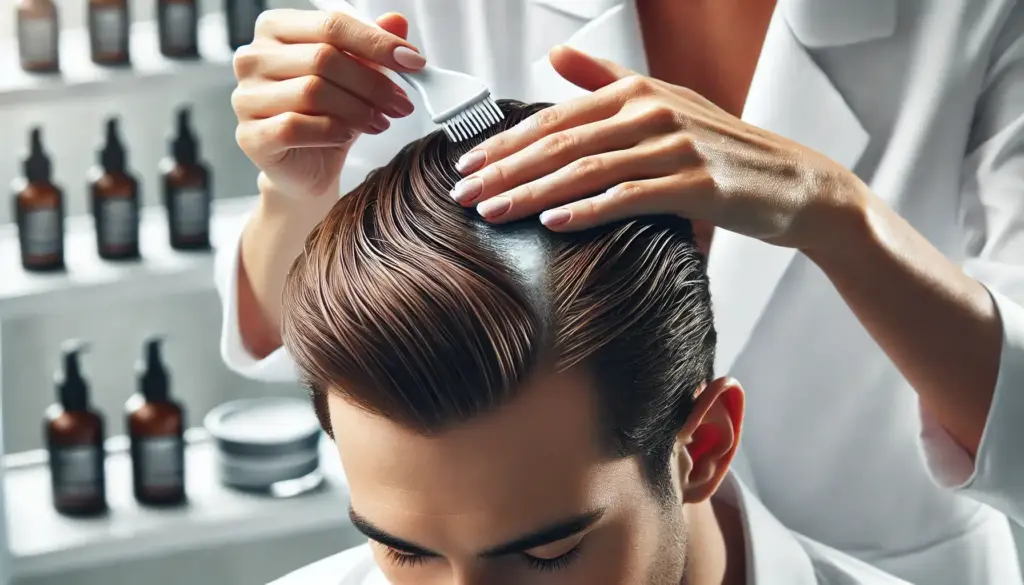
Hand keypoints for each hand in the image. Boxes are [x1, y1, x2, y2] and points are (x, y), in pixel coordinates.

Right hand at [232, 9, 423, 198]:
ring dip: (358, 109)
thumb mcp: (356, 78)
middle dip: (373, 82)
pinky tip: (349, 135)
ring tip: (381, 121)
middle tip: (401, 103)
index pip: (331, 24)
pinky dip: (331, 130)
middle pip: (323, 58)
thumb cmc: (327, 116)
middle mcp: (253, 58)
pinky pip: (295, 126)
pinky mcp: (250, 135)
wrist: (307, 168)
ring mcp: (246, 97)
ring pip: (312, 91)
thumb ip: (371, 47)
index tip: (412, 61)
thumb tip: (397, 22)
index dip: (376, 43)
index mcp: (276, 30)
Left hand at [452, 46, 863, 251]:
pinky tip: (554, 224)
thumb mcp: (663, 101)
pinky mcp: (697, 184)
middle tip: (462, 194)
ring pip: (587, 169)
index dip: (504, 142)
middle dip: (504, 169)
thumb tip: (553, 57)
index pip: (553, 118)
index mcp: (635, 91)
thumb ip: (603, 79)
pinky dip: (590, 210)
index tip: (464, 165)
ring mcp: (675, 147)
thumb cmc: (719, 146)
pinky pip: (631, 197)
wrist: (792, 182)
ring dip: (533, 193)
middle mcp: (651, 111)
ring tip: (493, 213)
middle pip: (560, 143)